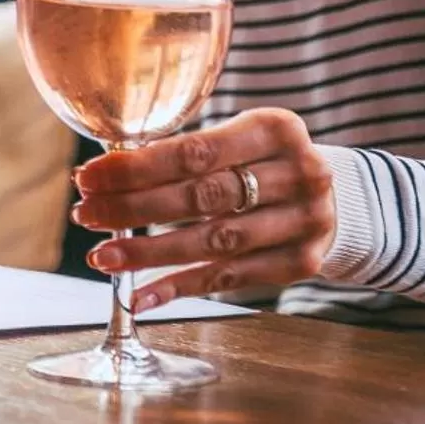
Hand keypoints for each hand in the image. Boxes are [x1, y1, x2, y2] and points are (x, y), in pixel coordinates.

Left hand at [73, 108, 337, 311]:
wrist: (338, 198)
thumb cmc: (264, 162)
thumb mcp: (240, 138)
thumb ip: (187, 153)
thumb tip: (104, 174)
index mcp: (276, 129)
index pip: (194, 152)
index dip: (136, 168)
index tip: (89, 177)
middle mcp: (299, 174)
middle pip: (201, 198)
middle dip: (134, 208)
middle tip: (86, 215)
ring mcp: (305, 222)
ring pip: (213, 242)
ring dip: (150, 252)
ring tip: (104, 256)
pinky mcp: (301, 263)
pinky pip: (229, 278)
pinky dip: (180, 287)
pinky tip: (141, 295)